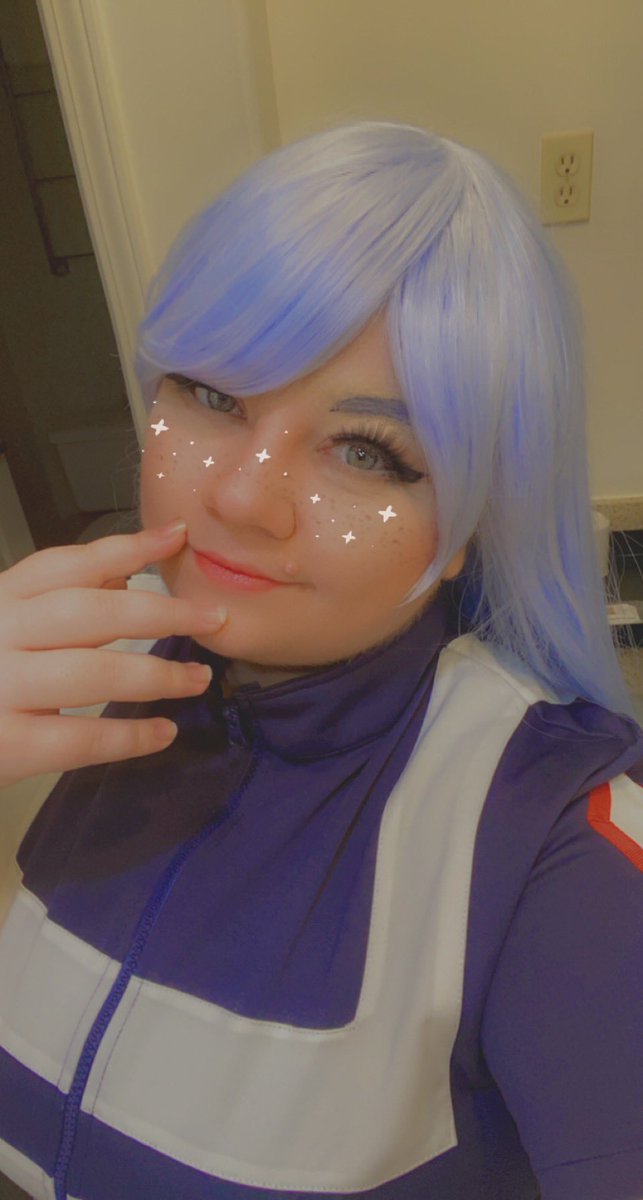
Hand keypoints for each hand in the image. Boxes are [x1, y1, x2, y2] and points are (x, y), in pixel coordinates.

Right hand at [0, 523, 226, 787]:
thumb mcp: (0, 623)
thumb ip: (50, 600)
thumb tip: (121, 572)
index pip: (65, 564)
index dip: (126, 547)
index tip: (178, 535)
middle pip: (90, 612)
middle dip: (160, 612)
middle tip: (213, 616)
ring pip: (92, 674)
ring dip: (156, 675)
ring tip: (198, 679)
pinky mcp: (4, 745)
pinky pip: (79, 740)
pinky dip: (128, 738)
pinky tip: (164, 733)